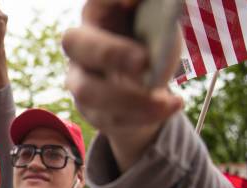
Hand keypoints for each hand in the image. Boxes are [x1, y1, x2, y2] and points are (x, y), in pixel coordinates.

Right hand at [62, 0, 183, 170]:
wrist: (147, 84)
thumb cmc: (153, 41)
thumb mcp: (162, 21)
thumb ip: (159, 12)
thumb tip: (143, 7)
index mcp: (98, 11)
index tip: (135, 4)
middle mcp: (80, 43)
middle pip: (74, 43)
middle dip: (110, 52)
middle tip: (144, 62)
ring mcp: (79, 78)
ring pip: (87, 91)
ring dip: (128, 99)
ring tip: (164, 101)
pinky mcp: (89, 109)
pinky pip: (109, 117)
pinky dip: (144, 115)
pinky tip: (171, 105)